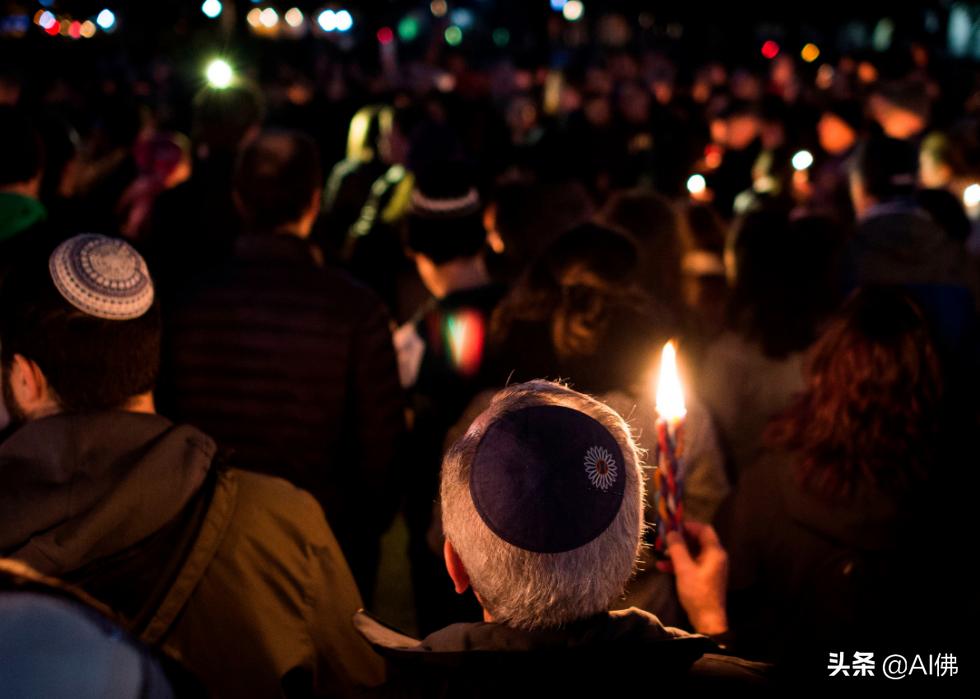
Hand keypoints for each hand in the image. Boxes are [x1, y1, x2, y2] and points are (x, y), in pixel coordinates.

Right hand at [666, 521, 728, 635]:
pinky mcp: (704, 576)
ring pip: (692, 552)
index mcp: (714, 552)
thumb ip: (678, 549)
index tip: (673, 526)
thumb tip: (671, 532)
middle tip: (664, 539)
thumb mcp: (684, 569)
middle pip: (697, 540)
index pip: (704, 529)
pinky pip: (691, 563)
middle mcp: (715, 557)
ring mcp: (710, 567)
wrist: (707, 619)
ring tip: (661, 552)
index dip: (689, 525)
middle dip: (680, 539)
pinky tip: (663, 567)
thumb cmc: (697, 592)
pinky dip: (679, 563)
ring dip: (677, 551)